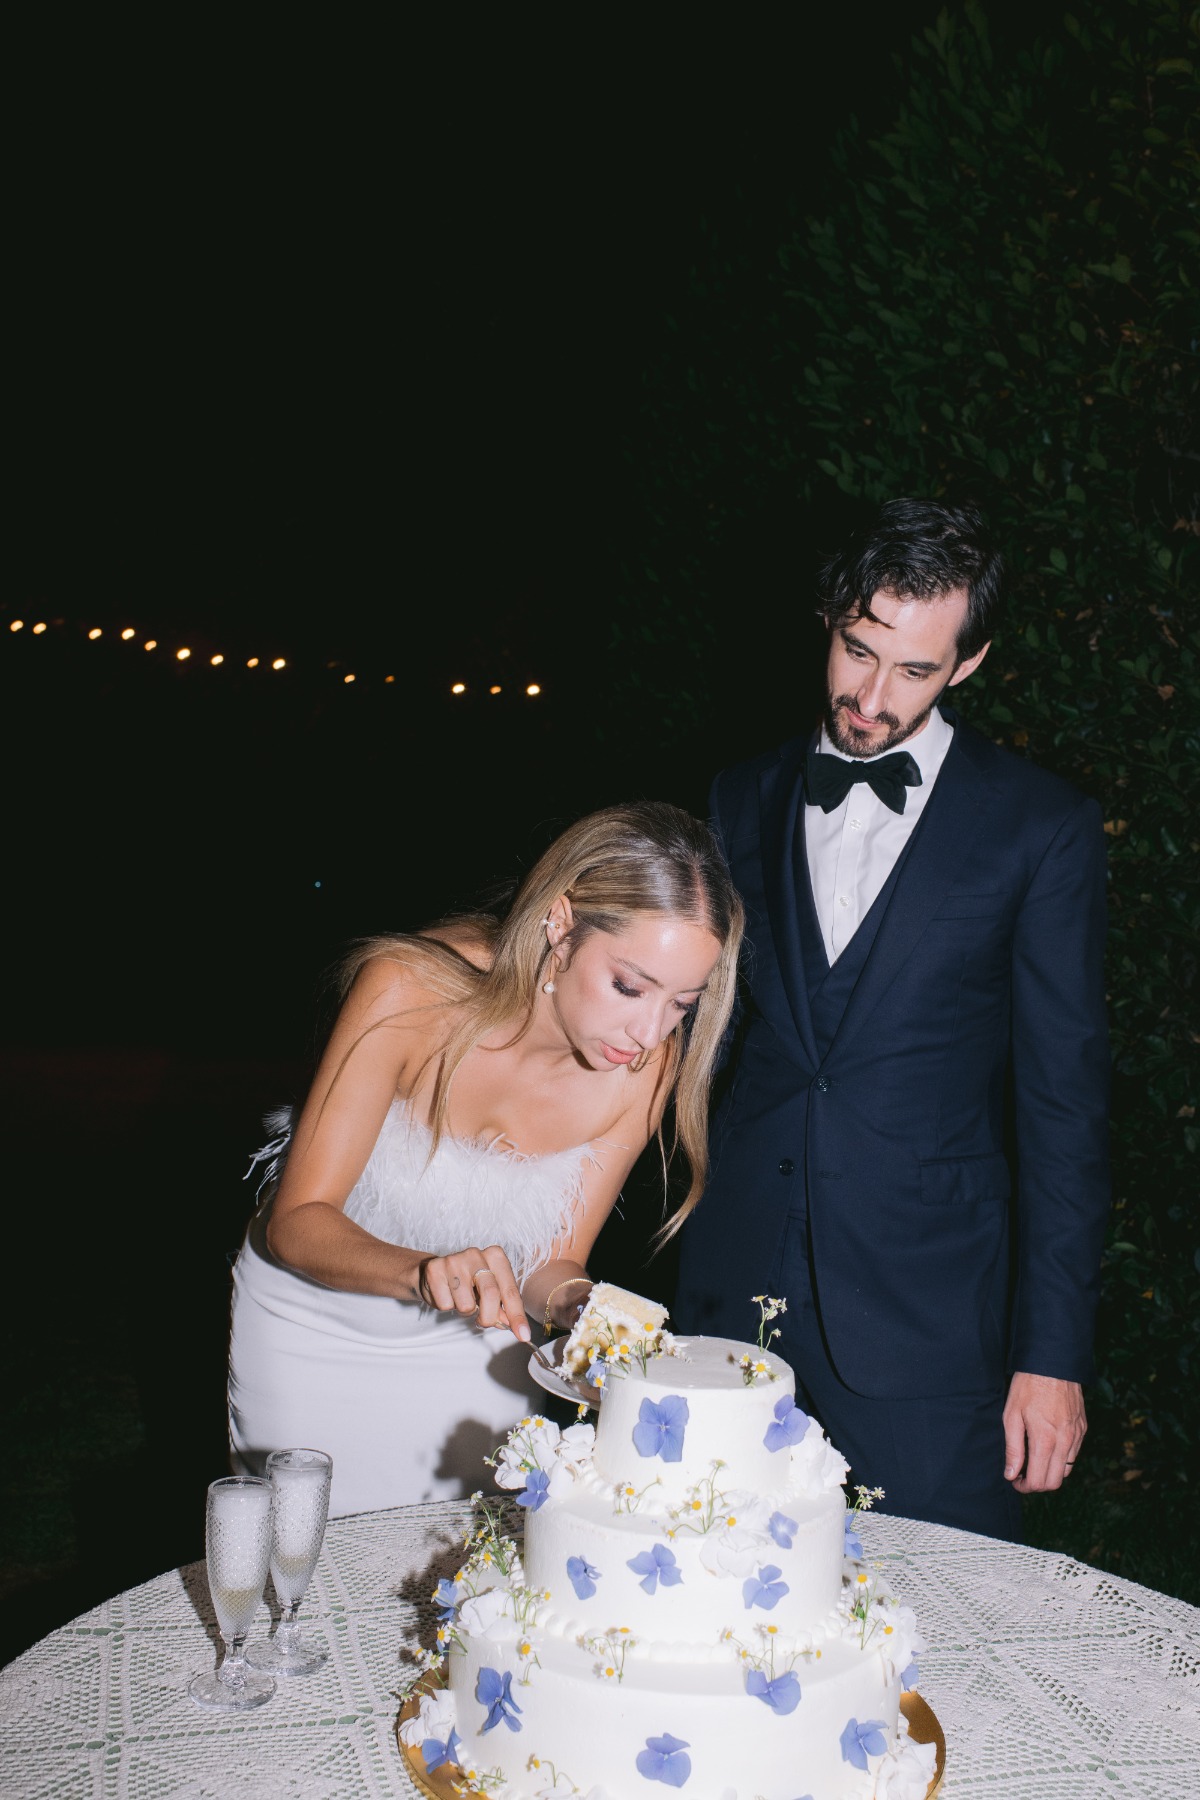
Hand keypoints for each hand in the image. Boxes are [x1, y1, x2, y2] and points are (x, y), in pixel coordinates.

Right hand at [415, 1244, 529, 1342]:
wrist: (433, 1273)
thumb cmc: (468, 1284)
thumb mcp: (489, 1292)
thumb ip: (503, 1308)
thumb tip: (518, 1328)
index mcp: (495, 1256)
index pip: (510, 1290)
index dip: (517, 1316)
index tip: (523, 1335)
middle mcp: (476, 1253)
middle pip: (491, 1294)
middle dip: (489, 1317)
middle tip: (483, 1322)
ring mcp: (454, 1260)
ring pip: (466, 1304)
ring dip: (464, 1310)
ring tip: (460, 1298)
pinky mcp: (434, 1269)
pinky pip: (445, 1304)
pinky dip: (446, 1306)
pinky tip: (445, 1294)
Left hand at [1002, 1372, 1085, 1492]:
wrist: (1054, 1363)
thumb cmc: (1028, 1386)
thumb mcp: (1012, 1415)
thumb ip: (1013, 1448)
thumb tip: (1011, 1474)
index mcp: (1045, 1440)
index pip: (1039, 1481)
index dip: (1024, 1487)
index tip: (1014, 1480)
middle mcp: (1065, 1442)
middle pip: (1055, 1482)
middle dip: (1037, 1484)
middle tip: (1022, 1474)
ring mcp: (1077, 1436)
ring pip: (1066, 1471)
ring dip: (1049, 1473)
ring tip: (1033, 1460)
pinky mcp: (1083, 1429)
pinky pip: (1073, 1455)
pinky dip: (1060, 1459)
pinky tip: (1047, 1447)